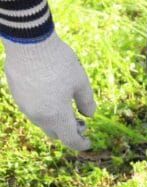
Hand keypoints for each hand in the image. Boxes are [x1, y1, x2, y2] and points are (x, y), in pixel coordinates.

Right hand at [2, 33, 95, 150]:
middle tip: (81, 122)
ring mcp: (24, 106)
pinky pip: (33, 110)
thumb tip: (89, 115)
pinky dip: (45, 110)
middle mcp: (38, 115)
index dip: (81, 143)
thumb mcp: (81, 82)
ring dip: (56, 121)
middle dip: (69, 131)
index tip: (89, 142)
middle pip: (55, 132)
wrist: (29, 44)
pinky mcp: (17, 95)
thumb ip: (87, 102)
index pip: (70, 139)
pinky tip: (52, 97)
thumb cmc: (59, 63)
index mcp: (56, 116)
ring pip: (42, 122)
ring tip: (68, 109)